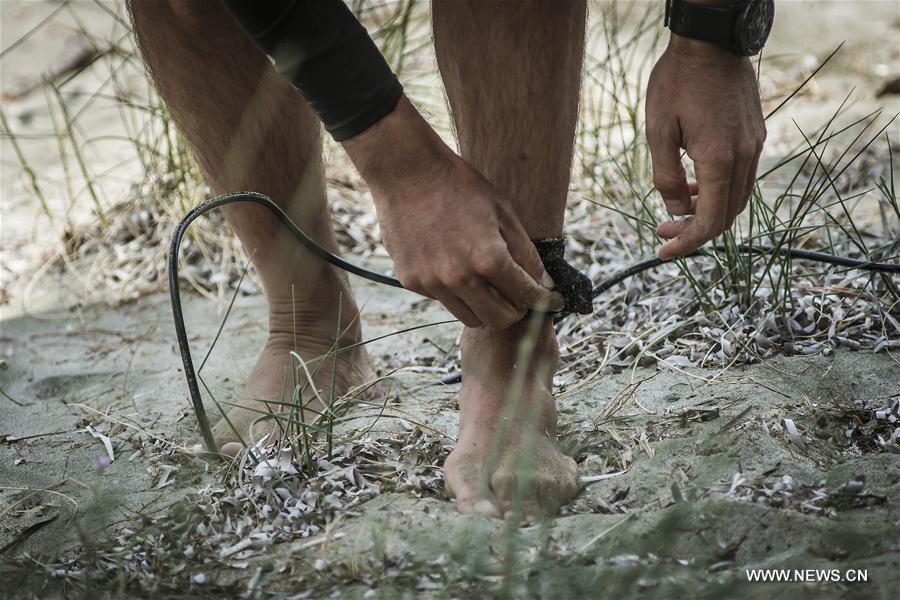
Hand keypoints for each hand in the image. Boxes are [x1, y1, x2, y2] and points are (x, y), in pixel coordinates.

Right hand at [342, 96, 562, 328]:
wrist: (406, 172)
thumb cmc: (458, 185)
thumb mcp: (503, 211)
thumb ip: (525, 251)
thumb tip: (542, 282)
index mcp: (488, 259)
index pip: (526, 297)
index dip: (545, 302)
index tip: (553, 302)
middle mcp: (460, 279)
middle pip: (499, 320)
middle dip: (516, 311)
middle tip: (519, 295)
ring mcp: (432, 283)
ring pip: (470, 317)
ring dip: (485, 306)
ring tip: (488, 282)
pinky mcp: (411, 281)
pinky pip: (443, 300)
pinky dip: (456, 292)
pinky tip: (455, 266)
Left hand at [645, 33, 765, 258]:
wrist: (711, 41)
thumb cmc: (678, 81)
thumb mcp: (658, 131)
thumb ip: (666, 176)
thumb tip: (675, 210)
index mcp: (720, 160)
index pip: (711, 221)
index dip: (687, 243)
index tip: (663, 251)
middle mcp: (745, 156)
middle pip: (727, 215)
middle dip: (695, 230)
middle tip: (663, 230)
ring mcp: (754, 144)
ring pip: (736, 197)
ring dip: (707, 210)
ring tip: (677, 206)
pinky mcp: (755, 133)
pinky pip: (741, 176)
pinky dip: (718, 190)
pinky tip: (694, 181)